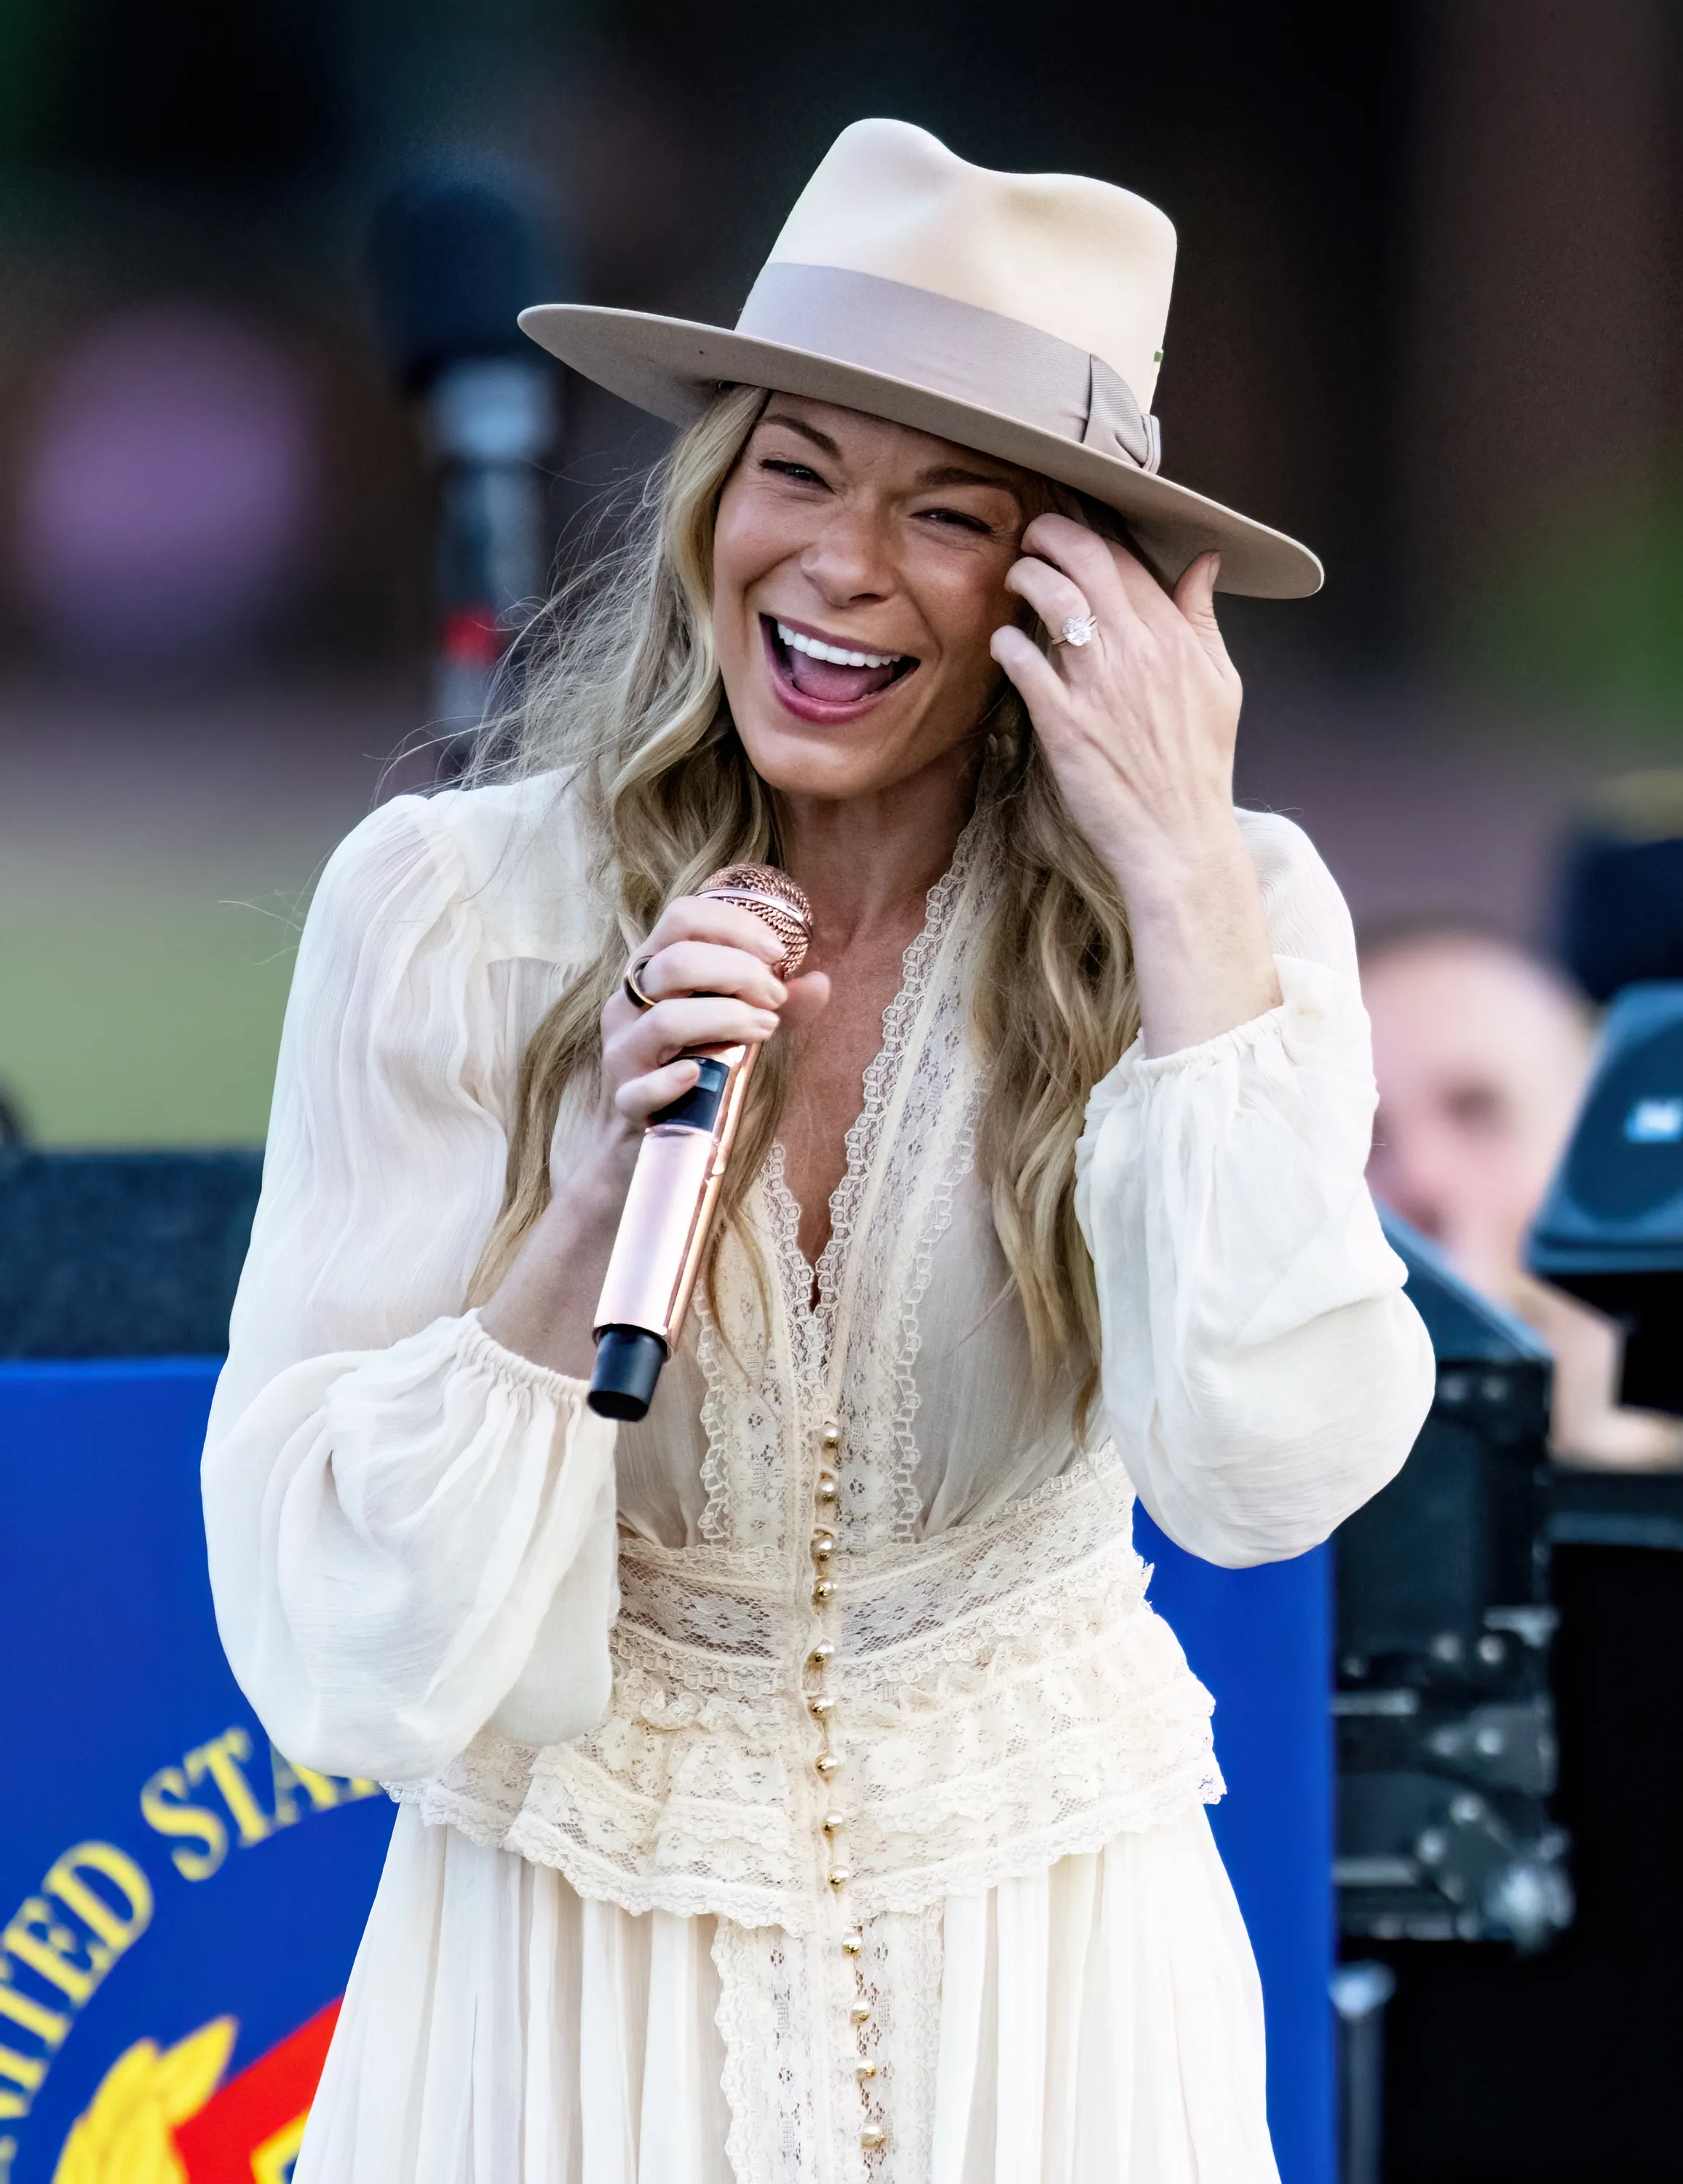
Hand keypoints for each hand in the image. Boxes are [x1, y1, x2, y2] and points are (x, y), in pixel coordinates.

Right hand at [597, 894, 830, 1141]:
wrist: (650, 1128)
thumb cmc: (696, 1059)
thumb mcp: (735, 1020)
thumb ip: (774, 1001)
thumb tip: (821, 982)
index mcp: (652, 968)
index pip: (682, 918)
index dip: (733, 925)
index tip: (777, 953)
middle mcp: (628, 1002)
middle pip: (676, 962)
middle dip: (739, 973)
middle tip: (775, 997)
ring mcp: (622, 1051)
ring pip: (667, 1020)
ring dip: (727, 1019)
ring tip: (764, 1030)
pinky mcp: (625, 1100)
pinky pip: (642, 1089)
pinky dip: (673, 1081)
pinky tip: (699, 1075)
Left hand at [989, 517, 1278, 1056]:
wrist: (1178, 838)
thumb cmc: (1198, 766)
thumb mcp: (1221, 684)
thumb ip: (1204, 619)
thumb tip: (1205, 563)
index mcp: (1174, 636)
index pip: (1125, 558)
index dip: (1090, 535)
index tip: (1069, 535)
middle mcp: (1137, 649)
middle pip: (1084, 560)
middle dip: (1049, 535)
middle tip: (1031, 536)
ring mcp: (1098, 684)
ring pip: (1051, 598)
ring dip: (1024, 577)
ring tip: (1015, 579)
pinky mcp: (1064, 721)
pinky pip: (1023, 660)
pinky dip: (1008, 642)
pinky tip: (1004, 643)